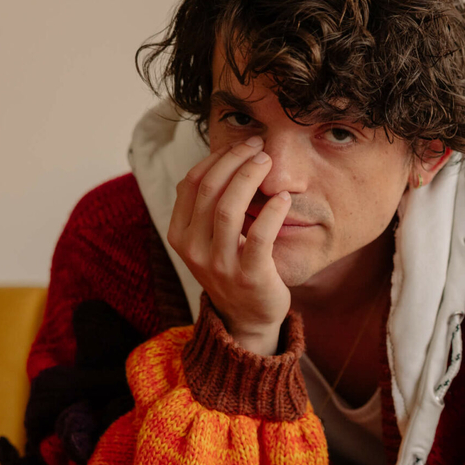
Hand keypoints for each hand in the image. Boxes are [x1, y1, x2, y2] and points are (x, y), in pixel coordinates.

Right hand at [168, 137, 293, 354]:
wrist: (247, 317)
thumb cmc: (232, 268)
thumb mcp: (207, 238)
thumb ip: (207, 205)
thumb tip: (223, 157)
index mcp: (179, 235)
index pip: (191, 182)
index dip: (216, 158)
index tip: (241, 146)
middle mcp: (193, 250)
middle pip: (209, 189)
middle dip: (236, 161)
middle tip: (260, 148)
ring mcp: (219, 265)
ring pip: (229, 207)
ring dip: (251, 177)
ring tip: (269, 163)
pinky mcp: (249, 276)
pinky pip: (259, 235)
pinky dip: (273, 211)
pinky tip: (285, 197)